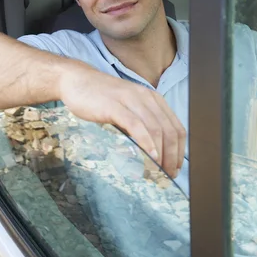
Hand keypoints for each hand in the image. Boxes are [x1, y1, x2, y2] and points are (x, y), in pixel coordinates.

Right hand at [59, 63, 185, 178]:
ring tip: (159, 171)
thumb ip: (142, 124)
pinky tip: (149, 156)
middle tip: (168, 175)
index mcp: (154, 100)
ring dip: (161, 154)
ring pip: (156, 129)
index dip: (179, 151)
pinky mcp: (115, 106)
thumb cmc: (102, 98)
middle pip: (170, 131)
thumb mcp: (129, 108)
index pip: (177, 128)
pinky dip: (146, 142)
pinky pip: (136, 125)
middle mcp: (147, 98)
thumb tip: (153, 152)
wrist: (77, 80)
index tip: (175, 169)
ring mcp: (132, 101)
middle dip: (172, 157)